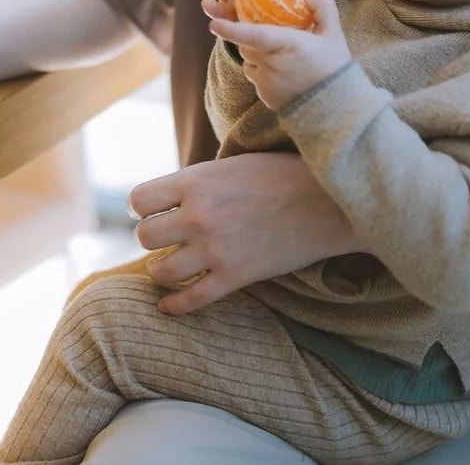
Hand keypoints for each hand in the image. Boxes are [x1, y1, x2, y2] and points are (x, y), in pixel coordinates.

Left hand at [127, 152, 360, 313]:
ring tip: (169, 266)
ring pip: (160, 271)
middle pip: (144, 237)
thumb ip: (198, 182)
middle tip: (166, 237)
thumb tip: (170, 196)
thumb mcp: (231, 164)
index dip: (142, 207)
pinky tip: (168, 306)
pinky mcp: (236, 276)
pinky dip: (174, 306)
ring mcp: (217, 249)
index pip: (139, 200)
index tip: (151, 210)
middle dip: (152, 237)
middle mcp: (199, 215)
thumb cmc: (282, 174)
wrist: (330, 201)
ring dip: (161, 270)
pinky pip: (191, 300)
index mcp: (196, 181)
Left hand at [208, 0, 349, 110]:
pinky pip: (254, 75)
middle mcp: (272, 64)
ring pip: (249, 59)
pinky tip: (283, 73)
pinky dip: (262, 70)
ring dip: (258, 54)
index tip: (213, 23)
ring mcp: (266, 82)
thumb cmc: (334, 67)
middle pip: (247, 44)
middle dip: (254, 37)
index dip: (232, 29)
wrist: (334, 109)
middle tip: (275, 36)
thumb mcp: (334, 34)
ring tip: (284, 58)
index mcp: (288, 44)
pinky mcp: (263, 95)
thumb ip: (322, 7)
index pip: (254, 35)